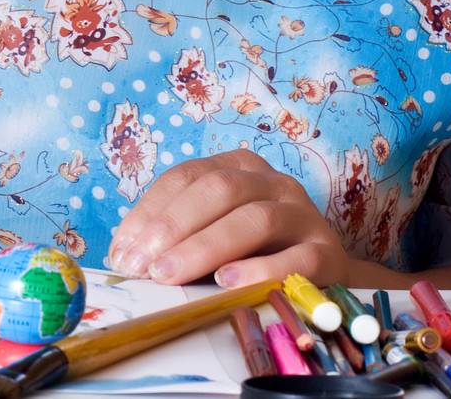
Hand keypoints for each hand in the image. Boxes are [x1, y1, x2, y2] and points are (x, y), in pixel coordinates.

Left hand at [106, 148, 351, 287]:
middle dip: (173, 227)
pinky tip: (227, 283)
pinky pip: (297, 258)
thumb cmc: (256, 251)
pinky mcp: (328, 253)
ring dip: (206, 247)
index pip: (187, 176)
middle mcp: (273, 182)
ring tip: (171, 275)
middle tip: (144, 267)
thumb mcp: (215, 230)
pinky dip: (260, 270)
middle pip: (219, 190)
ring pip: (255, 219)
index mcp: (239, 167)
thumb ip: (176, 234)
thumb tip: (123, 256)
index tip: (122, 251)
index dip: (150, 211)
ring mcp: (303, 214)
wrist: (325, 274)